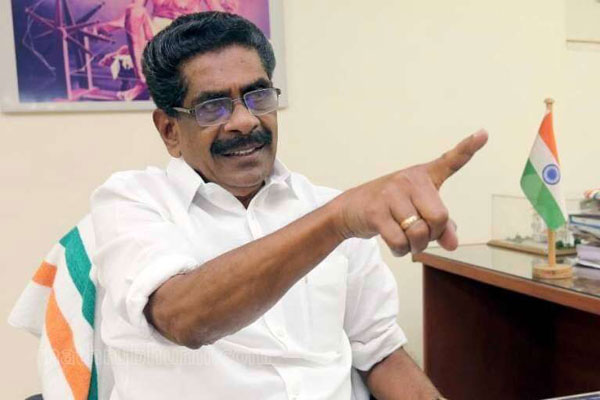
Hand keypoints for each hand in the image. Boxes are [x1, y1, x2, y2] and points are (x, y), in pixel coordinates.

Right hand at [331, 129, 487, 255]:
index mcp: (423, 176)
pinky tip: (396, 246)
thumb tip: (452, 245)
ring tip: (407, 243)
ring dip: (416, 247)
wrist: (349, 209)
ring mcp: (391, 194)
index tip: (484, 134)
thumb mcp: (417, 212)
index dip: (468, 148)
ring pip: (419, 233)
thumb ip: (440, 227)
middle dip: (432, 235)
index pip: (450, 161)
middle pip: (439, 217)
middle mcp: (408, 180)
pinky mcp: (376, 211)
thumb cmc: (389, 208)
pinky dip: (401, 251)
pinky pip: (400, 241)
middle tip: (421, 236)